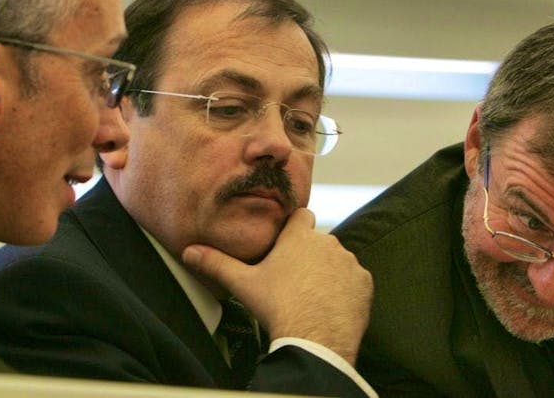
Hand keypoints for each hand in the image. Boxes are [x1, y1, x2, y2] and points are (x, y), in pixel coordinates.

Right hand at [182, 208, 372, 364]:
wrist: (315, 337)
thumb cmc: (279, 307)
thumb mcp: (243, 283)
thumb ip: (216, 263)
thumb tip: (190, 251)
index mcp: (299, 237)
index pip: (301, 215)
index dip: (294, 227)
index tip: (287, 243)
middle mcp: (328, 243)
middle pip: (318, 241)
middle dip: (309, 255)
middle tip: (293, 278)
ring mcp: (349, 262)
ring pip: (337, 260)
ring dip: (328, 272)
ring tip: (311, 295)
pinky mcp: (363, 283)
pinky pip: (354, 280)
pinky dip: (345, 289)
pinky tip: (330, 305)